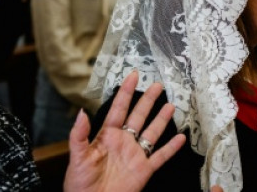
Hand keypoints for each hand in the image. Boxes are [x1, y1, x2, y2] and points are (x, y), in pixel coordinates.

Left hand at [64, 71, 185, 191]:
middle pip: (138, 116)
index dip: (126, 92)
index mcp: (107, 136)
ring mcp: (135, 155)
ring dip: (161, 119)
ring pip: (151, 133)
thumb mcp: (76, 158)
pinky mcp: (144, 170)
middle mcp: (123, 142)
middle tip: (157, 85)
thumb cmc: (79, 185)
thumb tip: (82, 112)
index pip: (118, 108)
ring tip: (171, 105)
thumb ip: (79, 135)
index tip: (133, 76)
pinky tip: (180, 138)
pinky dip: (171, 148)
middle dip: (148, 100)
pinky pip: (160, 157)